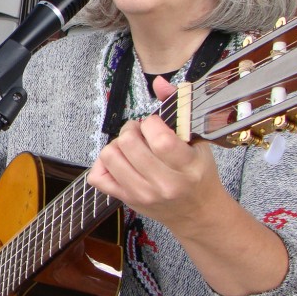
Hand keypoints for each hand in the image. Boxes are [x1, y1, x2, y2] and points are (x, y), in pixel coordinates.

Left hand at [88, 76, 287, 295]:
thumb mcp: (197, 141)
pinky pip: (98, 177)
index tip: (156, 125)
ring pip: (110, 156)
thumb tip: (160, 82)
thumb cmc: (198, 175)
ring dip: (118, 145)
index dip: (151, 123)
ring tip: (131, 147)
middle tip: (141, 133)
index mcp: (186, 167)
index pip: (158, 138)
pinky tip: (120, 161)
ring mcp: (142, 194)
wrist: (197, 213)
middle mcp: (163, 183)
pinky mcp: (126, 200)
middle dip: (132, 129)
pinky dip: (103, 164)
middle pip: (128, 143)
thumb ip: (178, 108)